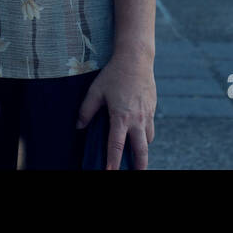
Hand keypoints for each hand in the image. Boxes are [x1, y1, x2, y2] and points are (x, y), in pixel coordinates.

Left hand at [76, 46, 155, 169]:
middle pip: (141, 150)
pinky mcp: (153, 107)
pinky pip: (151, 127)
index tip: (110, 173)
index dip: (113, 162)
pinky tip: (139, 134)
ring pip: (148, 140)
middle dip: (139, 166)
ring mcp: (147, 114)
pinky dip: (146, 134)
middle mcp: (137, 119)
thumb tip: (79, 126)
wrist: (136, 58)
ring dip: (143, 149)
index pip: (117, 146)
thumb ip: (86, 110)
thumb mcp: (95, 91)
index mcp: (121, 117)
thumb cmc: (114, 74)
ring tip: (137, 156)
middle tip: (136, 174)